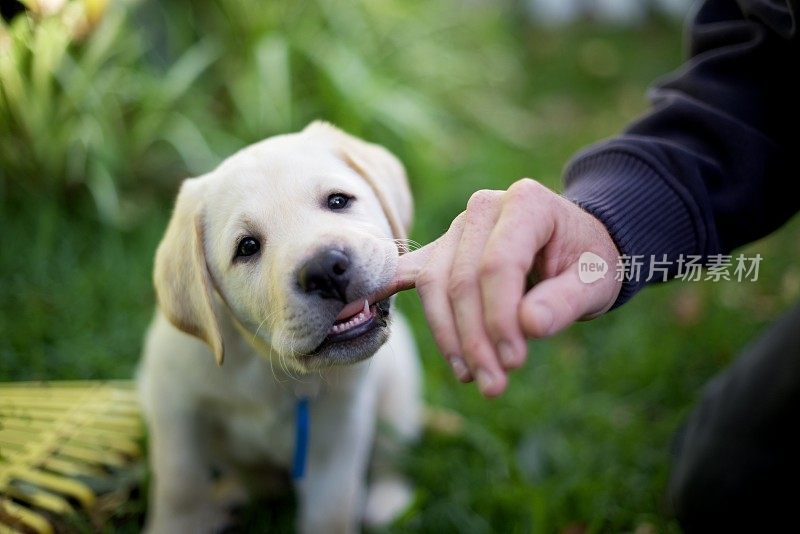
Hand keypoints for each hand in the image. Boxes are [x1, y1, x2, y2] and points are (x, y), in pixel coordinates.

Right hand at [381, 179, 621, 396]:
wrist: (576, 244)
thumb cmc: (588, 260)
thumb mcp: (596, 281)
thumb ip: (566, 301)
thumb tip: (529, 326)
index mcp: (525, 203)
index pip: (497, 264)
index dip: (500, 317)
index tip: (512, 362)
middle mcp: (484, 208)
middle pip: (460, 279)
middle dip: (473, 338)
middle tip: (493, 384)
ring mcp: (458, 228)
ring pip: (434, 284)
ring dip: (448, 336)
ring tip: (472, 375)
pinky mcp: (442, 250)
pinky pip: (411, 273)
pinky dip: (386, 291)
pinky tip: (361, 311)